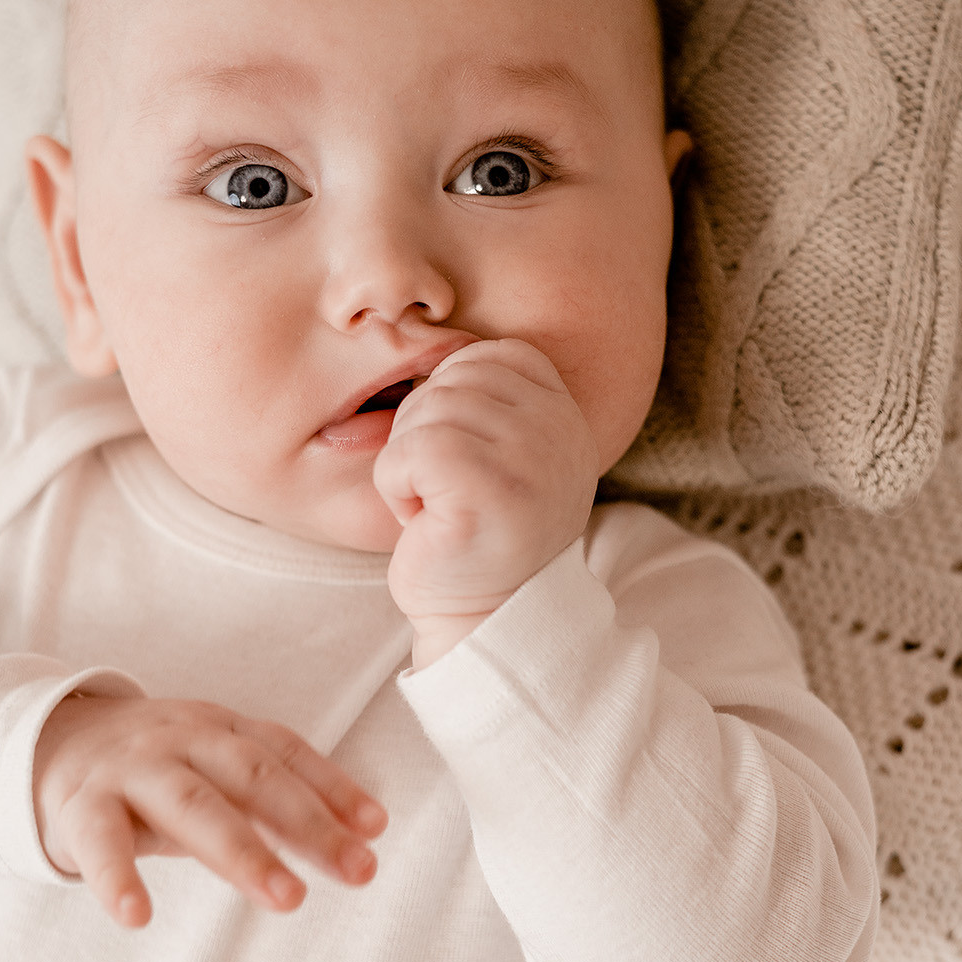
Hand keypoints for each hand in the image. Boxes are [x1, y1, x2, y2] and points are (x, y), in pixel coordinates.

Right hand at [32, 694, 387, 927]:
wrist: (45, 740)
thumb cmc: (154, 767)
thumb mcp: (212, 770)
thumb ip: (273, 803)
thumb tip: (354, 839)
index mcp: (219, 728)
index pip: (285, 753)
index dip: (333, 788)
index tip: (375, 830)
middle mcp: (180, 739)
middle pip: (254, 778)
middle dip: (310, 825)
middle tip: (359, 871)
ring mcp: (131, 769)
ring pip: (194, 806)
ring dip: (245, 853)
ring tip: (288, 899)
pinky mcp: (81, 805)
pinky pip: (101, 844)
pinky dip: (118, 879)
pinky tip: (137, 916)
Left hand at [372, 339, 599, 664]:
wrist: (486, 620)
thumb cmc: (477, 535)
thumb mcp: (502, 454)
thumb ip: (488, 399)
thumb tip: (425, 341)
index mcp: (564, 414)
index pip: (489, 355)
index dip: (451, 400)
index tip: (463, 462)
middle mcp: (558, 430)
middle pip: (448, 381)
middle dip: (422, 435)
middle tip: (445, 493)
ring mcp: (528, 459)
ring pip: (423, 413)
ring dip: (408, 466)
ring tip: (440, 508)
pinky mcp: (487, 491)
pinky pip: (408, 452)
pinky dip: (396, 488)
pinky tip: (426, 523)